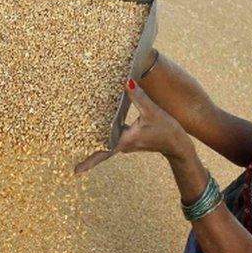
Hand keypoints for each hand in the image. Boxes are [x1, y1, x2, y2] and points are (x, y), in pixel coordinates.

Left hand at [74, 79, 191, 173]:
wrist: (178, 144)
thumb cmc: (167, 129)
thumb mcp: (152, 111)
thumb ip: (139, 96)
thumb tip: (127, 81)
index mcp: (126, 140)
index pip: (104, 152)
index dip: (90, 161)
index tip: (76, 171)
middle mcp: (124, 145)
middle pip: (101, 150)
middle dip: (87, 155)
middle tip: (73, 165)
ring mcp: (127, 144)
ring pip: (107, 143)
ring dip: (94, 142)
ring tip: (77, 138)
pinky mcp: (130, 141)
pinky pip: (113, 138)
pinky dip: (105, 134)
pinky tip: (97, 128)